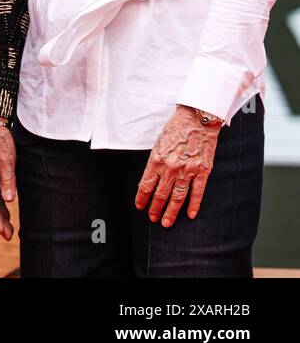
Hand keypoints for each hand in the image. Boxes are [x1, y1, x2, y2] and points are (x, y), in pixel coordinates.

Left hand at [135, 105, 220, 226]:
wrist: (197, 119)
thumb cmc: (175, 130)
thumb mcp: (157, 144)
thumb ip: (154, 162)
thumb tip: (150, 179)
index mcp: (156, 160)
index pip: (145, 184)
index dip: (142, 198)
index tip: (140, 206)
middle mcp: (171, 167)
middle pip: (161, 194)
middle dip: (155, 208)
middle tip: (152, 219)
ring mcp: (188, 170)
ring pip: (178, 197)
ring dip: (171, 211)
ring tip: (166, 222)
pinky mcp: (203, 171)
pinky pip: (198, 192)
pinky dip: (194, 205)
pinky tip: (190, 215)